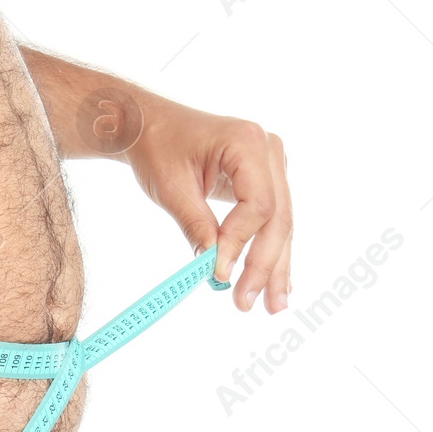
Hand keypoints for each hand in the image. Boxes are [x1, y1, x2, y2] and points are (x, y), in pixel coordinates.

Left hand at [124, 99, 292, 313]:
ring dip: (275, 266)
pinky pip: (272, 219)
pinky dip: (270, 250)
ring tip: (272, 305)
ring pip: (280, 223)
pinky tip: (275, 283)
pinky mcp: (266, 180)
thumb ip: (197, 226)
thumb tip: (216, 270)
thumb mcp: (171, 188)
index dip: (241, 243)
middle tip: (246, 302)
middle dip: (264, 264)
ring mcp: (272, 164)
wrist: (151, 126)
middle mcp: (268, 150)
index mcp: (246, 142)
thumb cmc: (157, 147)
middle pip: (278, 217)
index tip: (220, 275)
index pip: (258, 204)